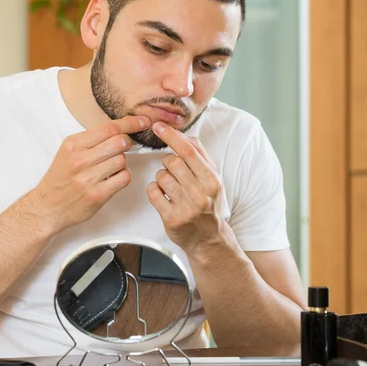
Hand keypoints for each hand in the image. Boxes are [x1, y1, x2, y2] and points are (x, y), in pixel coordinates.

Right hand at [31, 115, 150, 232]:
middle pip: (119, 142)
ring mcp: (88, 178)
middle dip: (126, 144)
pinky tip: (111, 180)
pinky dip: (122, 178)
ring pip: (123, 160)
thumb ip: (91, 140)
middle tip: (120, 150)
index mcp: (73, 144)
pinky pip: (124, 178)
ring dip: (121, 164)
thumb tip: (121, 129)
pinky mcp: (97, 195)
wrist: (47, 207)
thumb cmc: (60, 179)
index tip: (143, 121)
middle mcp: (80, 159)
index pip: (109, 127)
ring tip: (108, 170)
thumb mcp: (68, 152)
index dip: (131, 123)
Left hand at [146, 121, 223, 253]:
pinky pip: (153, 192)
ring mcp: (185, 207)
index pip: (188, 151)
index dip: (171, 136)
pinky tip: (163, 196)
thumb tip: (187, 136)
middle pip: (172, 162)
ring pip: (161, 176)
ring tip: (171, 187)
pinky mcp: (171, 218)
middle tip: (173, 171)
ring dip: (162, 178)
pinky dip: (154, 190)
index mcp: (211, 180)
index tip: (158, 126)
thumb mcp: (213, 180)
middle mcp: (200, 193)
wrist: (210, 239)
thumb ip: (201, 157)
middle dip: (168, 162)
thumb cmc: (209, 205)